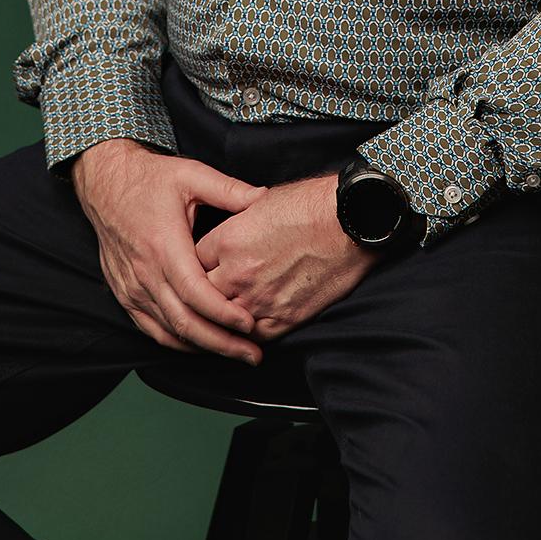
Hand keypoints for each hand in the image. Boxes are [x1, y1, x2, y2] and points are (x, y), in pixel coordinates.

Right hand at [73, 138, 268, 363]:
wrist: (104, 182)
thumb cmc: (149, 178)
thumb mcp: (191, 174)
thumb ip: (229, 190)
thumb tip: (264, 197)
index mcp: (163, 245)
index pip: (195, 293)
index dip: (223, 314)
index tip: (250, 324)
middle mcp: (145, 272)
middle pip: (184, 322)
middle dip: (221, 343)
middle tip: (252, 354)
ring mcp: (131, 287)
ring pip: (168, 331)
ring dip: (202, 347)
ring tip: (235, 353)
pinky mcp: (124, 293)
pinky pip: (151, 328)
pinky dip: (176, 342)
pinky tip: (200, 345)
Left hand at [193, 171, 380, 341]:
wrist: (348, 221)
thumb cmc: (309, 204)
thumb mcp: (259, 202)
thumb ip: (235, 222)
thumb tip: (228, 232)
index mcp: (227, 241)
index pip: (192, 263)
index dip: (195, 265)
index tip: (200, 267)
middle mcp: (238, 274)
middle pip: (202, 296)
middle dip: (202, 294)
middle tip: (204, 295)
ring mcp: (260, 299)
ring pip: (223, 322)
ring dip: (221, 319)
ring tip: (218, 318)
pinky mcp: (284, 318)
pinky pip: (253, 337)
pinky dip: (247, 334)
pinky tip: (245, 329)